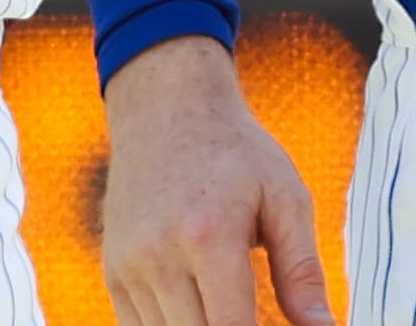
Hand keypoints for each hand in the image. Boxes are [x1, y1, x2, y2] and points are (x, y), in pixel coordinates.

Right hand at [99, 35, 334, 325]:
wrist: (169, 110)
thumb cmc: (238, 153)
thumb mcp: (285, 197)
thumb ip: (302, 270)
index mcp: (210, 235)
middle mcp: (160, 256)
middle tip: (255, 309)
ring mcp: (130, 267)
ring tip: (231, 300)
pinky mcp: (113, 273)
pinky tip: (199, 304)